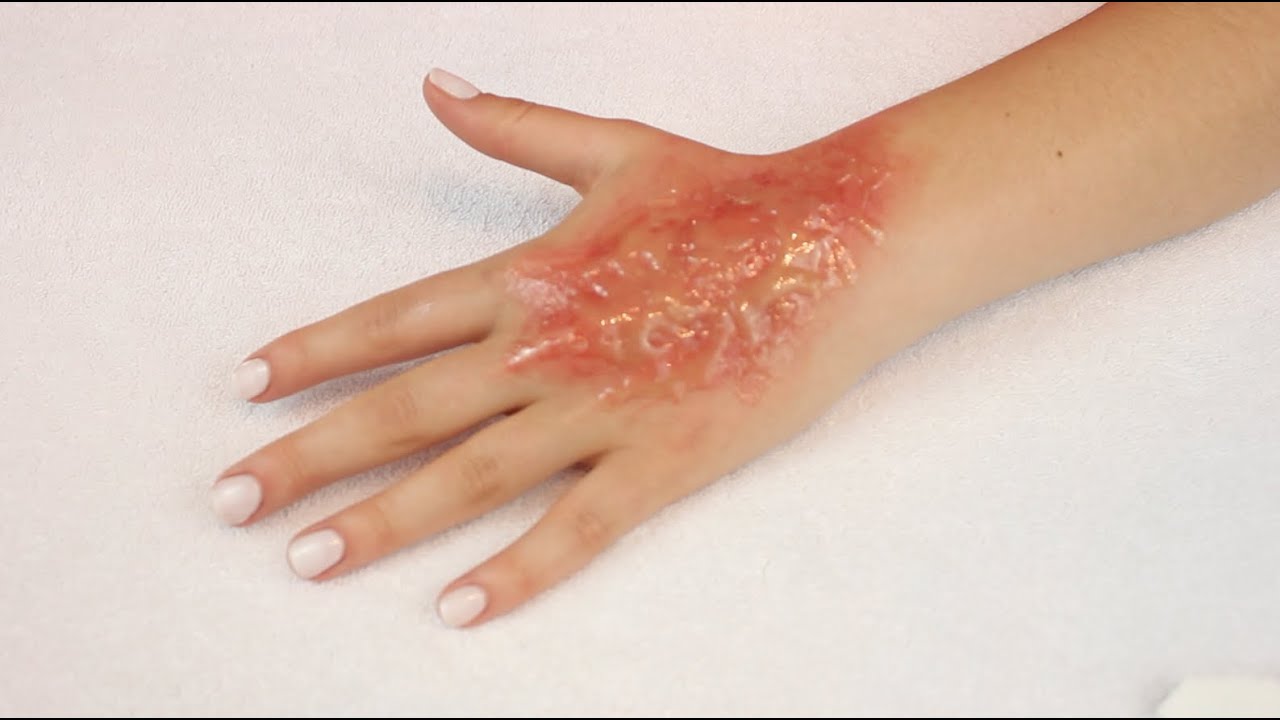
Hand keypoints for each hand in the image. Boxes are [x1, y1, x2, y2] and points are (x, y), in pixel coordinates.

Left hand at [213, 68, 905, 627]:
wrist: (835, 242)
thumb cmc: (729, 196)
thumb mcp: (614, 147)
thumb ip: (516, 126)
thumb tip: (438, 86)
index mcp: (528, 278)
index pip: (392, 321)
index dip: (311, 353)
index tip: (246, 386)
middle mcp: (544, 349)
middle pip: (401, 407)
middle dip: (308, 456)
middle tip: (232, 499)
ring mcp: (599, 408)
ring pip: (467, 475)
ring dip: (379, 520)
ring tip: (307, 559)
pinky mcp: (661, 459)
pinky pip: (575, 528)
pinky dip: (516, 573)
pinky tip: (458, 608)